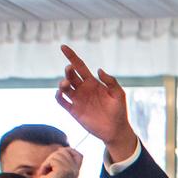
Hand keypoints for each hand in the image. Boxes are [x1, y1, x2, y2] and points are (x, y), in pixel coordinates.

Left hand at [33, 145, 83, 177]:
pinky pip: (52, 160)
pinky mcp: (64, 171)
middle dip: (53, 157)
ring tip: (47, 173)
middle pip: (65, 151)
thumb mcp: (57, 171)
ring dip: (48, 163)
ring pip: (57, 155)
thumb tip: (61, 149)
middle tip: (49, 168)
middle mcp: (75, 171)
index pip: (79, 155)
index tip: (59, 152)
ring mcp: (70, 170)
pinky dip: (45, 166)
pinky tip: (45, 175)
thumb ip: (61, 161)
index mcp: (76, 172)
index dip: (69, 151)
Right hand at [55, 45, 138, 162]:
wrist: (116, 130)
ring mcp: (78, 99)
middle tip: (70, 69)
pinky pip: (62, 101)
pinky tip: (60, 93)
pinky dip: (58, 96)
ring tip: (66, 83)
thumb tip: (98, 70)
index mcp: (93, 82)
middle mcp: (83, 89)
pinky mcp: (74, 111)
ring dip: (62, 83)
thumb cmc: (119, 111)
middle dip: (68, 71)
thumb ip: (111, 81)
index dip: (71, 56)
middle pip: (71, 75)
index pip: (80, 66)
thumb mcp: (119, 94)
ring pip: (64, 87)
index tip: (63, 47)